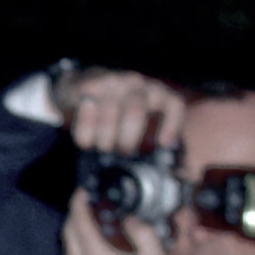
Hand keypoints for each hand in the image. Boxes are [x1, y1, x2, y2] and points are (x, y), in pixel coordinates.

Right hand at [50, 67, 186, 154]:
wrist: (81, 84)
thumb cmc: (115, 110)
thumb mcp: (136, 119)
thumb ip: (149, 141)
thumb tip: (168, 172)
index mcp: (157, 94)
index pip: (173, 104)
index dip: (171, 125)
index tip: (163, 144)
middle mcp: (138, 85)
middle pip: (135, 112)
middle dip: (126, 139)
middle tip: (122, 153)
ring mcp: (113, 82)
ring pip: (110, 112)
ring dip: (104, 137)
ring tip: (101, 148)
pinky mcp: (90, 84)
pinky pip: (88, 109)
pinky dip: (86, 129)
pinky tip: (85, 142)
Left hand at [61, 193, 169, 254]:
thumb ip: (141, 231)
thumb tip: (127, 219)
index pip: (79, 222)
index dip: (78, 203)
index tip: (82, 193)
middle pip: (66, 233)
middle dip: (74, 216)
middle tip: (86, 208)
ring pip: (65, 251)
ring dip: (74, 238)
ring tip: (91, 233)